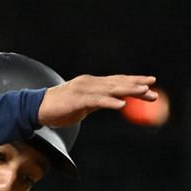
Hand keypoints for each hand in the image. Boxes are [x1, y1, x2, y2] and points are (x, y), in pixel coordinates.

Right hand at [38, 75, 158, 128]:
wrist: (36, 108)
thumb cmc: (59, 108)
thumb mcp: (83, 104)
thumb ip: (98, 102)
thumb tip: (113, 103)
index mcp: (93, 84)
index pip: (117, 82)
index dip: (134, 82)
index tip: (150, 85)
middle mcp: (90, 83)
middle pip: (118, 83)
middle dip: (137, 85)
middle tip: (153, 87)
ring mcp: (84, 90)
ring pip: (111, 89)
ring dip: (128, 90)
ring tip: (143, 92)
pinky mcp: (78, 99)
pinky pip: (98, 100)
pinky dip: (111, 102)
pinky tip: (122, 104)